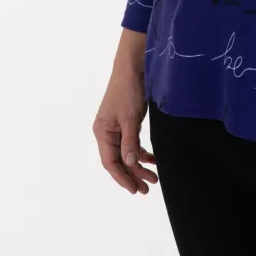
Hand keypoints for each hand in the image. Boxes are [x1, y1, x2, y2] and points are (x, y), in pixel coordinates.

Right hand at [93, 66, 157, 194]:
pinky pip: (132, 143)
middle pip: (118, 160)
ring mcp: (116, 127)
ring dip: (139, 165)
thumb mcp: (130, 118)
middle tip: (147, 188)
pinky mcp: (126, 122)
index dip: (122, 178)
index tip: (135, 189)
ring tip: (153, 177)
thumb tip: (130, 164)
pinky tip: (153, 159)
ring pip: (126, 153)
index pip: (110, 162)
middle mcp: (107, 132)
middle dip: (132, 175)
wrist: (133, 66)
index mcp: (102, 132)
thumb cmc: (129, 90)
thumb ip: (129, 142)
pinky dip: (141, 152)